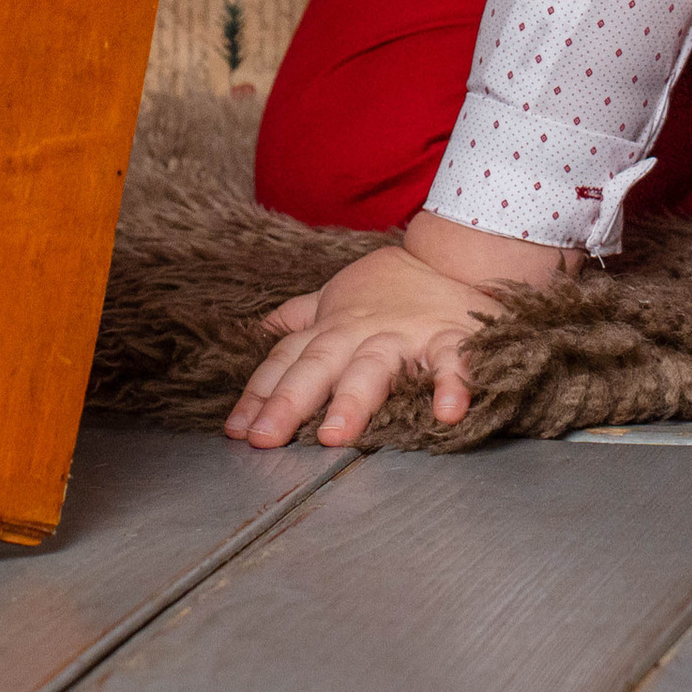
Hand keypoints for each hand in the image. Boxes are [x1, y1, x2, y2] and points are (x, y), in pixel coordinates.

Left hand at [223, 213, 569, 449]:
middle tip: (265, 437)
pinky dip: (452, 384)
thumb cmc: (391, 286)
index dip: (259, 393)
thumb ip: (300, 317)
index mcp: (333, 327)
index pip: (287, 359)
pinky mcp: (451, 337)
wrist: (455, 254)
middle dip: (289, 400)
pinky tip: (447, 413)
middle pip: (318, 365)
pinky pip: (453, 361)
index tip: (236, 430)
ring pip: (374, 366)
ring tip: (336, 435)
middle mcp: (361, 332)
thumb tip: (261, 330)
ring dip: (353, 399)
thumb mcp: (337, 297)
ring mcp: (405, 335)